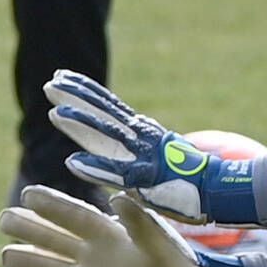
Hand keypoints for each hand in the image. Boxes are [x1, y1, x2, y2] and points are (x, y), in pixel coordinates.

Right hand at [0, 186, 250, 266]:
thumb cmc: (174, 257)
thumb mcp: (156, 236)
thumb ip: (137, 220)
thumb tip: (117, 196)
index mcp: (107, 231)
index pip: (73, 216)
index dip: (51, 205)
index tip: (28, 194)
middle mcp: (95, 252)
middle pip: (55, 238)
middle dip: (30, 229)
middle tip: (3, 218)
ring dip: (30, 262)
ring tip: (4, 256)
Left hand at [45, 71, 259, 224]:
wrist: (217, 189)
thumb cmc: (185, 179)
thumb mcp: (156, 156)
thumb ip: (133, 150)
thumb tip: (114, 147)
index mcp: (142, 131)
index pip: (108, 105)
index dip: (85, 90)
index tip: (61, 76)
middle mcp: (141, 137)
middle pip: (103, 112)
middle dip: (76, 97)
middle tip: (49, 83)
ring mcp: (143, 155)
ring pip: (106, 136)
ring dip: (79, 124)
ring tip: (53, 113)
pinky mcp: (146, 179)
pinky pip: (115, 172)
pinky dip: (93, 167)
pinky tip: (72, 162)